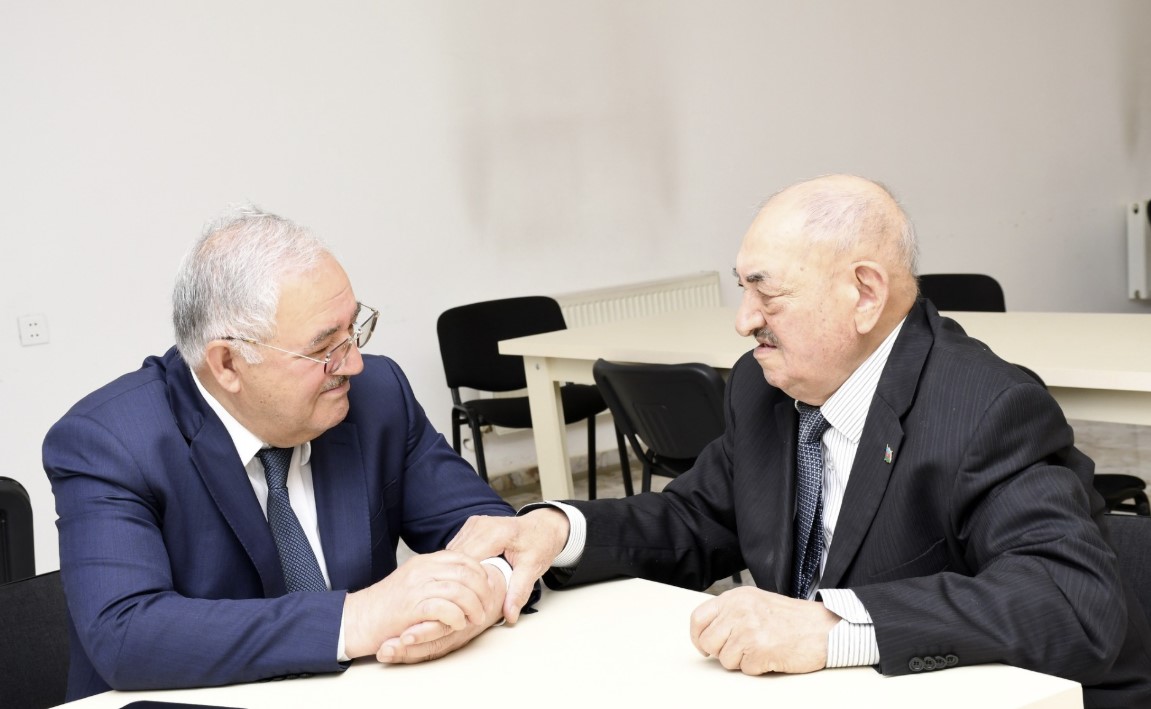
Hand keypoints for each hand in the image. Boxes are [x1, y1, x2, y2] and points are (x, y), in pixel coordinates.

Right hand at [375, 563, 507, 663]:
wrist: (357, 618)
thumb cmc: (386, 605)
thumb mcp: (412, 580)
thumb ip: (433, 575)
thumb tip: (460, 579)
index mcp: (424, 561)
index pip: (463, 559)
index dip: (480, 574)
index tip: (486, 588)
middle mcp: (422, 570)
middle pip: (466, 573)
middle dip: (482, 591)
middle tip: (486, 607)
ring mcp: (416, 587)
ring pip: (459, 590)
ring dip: (473, 607)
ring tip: (476, 619)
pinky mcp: (411, 607)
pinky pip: (444, 608)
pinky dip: (456, 617)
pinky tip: (457, 624)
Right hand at [447, 509, 569, 622]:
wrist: (543, 526)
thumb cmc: (540, 544)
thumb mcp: (533, 568)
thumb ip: (519, 591)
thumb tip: (509, 615)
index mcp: (495, 533)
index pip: (470, 562)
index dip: (469, 584)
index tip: (475, 601)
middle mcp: (479, 526)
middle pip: (458, 558)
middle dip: (462, 580)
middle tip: (471, 598)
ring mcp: (473, 525)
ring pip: (454, 553)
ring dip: (459, 572)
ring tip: (470, 588)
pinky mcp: (470, 527)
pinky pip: (458, 549)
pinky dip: (462, 564)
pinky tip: (470, 576)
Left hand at [689, 586, 839, 673]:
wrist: (823, 628)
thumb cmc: (792, 618)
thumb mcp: (755, 602)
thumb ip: (731, 613)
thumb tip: (708, 632)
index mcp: (736, 598)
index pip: (698, 618)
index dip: (698, 636)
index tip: (704, 645)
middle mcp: (739, 612)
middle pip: (709, 642)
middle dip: (722, 651)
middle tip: (741, 648)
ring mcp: (749, 631)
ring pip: (725, 659)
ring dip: (742, 660)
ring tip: (761, 648)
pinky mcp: (760, 651)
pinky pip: (745, 669)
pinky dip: (757, 667)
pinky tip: (771, 654)